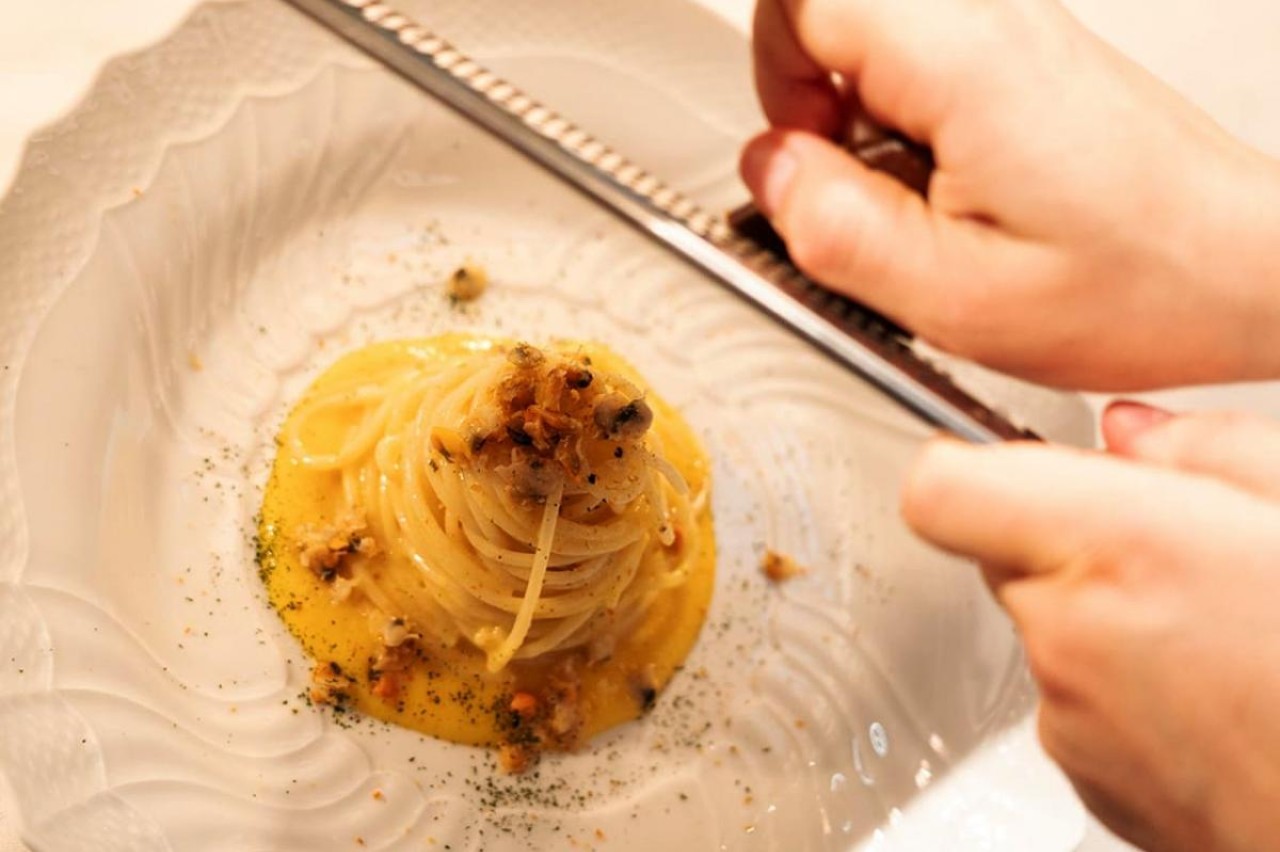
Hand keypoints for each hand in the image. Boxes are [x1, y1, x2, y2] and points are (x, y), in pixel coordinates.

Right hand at [741, 0, 1279, 390]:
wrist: (1246, 268)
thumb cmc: (1140, 282)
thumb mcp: (957, 296)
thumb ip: (835, 231)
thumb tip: (768, 173)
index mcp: (962, 61)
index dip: (774, 74)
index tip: (801, 150)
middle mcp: (990, 24)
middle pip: (834, 6)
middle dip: (810, 96)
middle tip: (850, 177)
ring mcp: (1013, 36)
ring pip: (875, 39)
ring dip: (863, 121)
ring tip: (914, 200)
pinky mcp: (1026, 62)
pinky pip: (923, 67)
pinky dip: (908, 130)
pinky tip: (951, 195)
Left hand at [901, 403, 1279, 851]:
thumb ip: (1211, 447)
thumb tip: (1133, 433)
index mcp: (1122, 549)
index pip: (943, 488)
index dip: (974, 463)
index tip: (1021, 458)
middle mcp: (1072, 640)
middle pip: (999, 552)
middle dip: (1071, 536)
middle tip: (1179, 548)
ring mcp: (1074, 724)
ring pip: (1046, 628)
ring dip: (1105, 615)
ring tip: (1220, 631)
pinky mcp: (1093, 783)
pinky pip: (1077, 700)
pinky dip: (1125, 686)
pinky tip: (1214, 693)